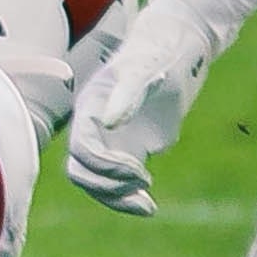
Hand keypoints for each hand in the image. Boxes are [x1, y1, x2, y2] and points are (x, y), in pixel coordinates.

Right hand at [65, 16, 211, 217]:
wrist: (175, 50)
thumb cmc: (157, 54)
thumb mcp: (144, 71)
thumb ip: (125, 96)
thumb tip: (107, 123)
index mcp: (90, 107)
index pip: (82, 148)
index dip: (105, 166)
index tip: (141, 170)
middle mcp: (95, 126)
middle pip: (81, 170)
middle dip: (108, 186)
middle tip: (144, 184)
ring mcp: (111, 139)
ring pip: (95, 182)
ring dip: (116, 198)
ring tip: (148, 206)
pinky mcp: (130, 150)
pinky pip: (117, 183)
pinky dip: (128, 198)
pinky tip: (149, 205)